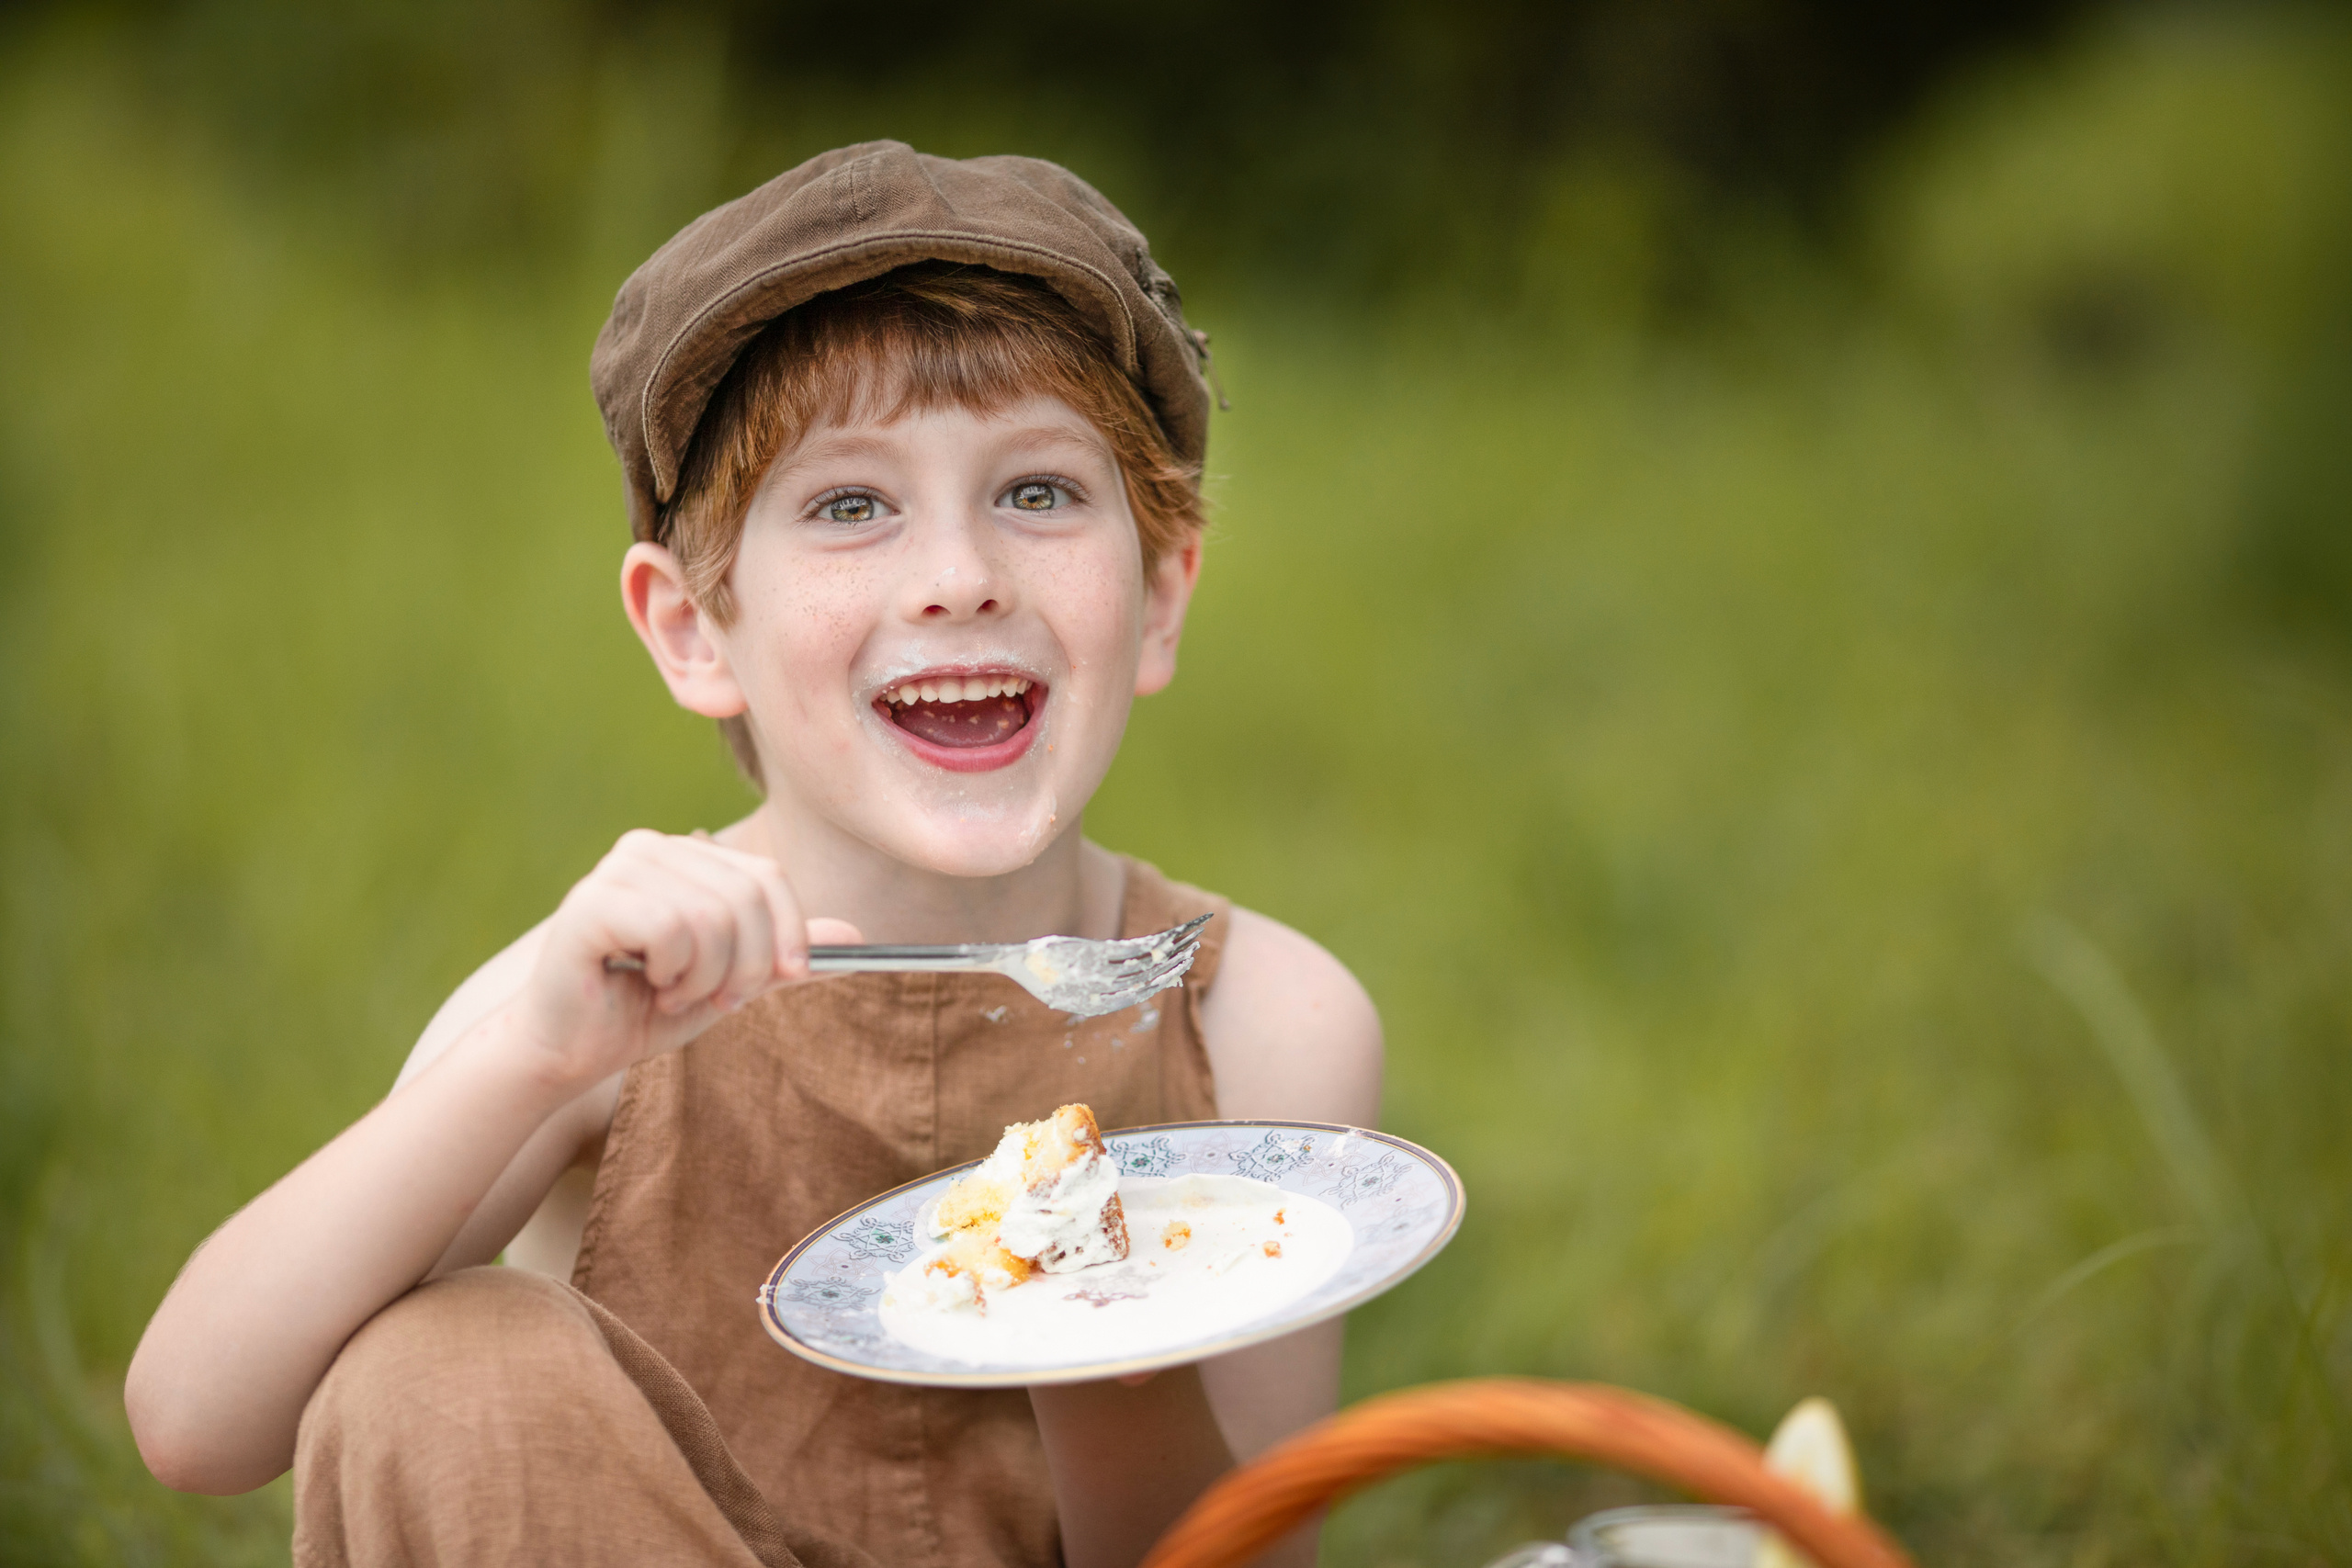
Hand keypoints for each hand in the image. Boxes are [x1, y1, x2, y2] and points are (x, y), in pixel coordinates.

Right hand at [509, 829, 858, 1090]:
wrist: (570, 1051)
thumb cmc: (645, 1012)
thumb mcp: (732, 983)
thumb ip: (784, 957)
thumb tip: (856, 936)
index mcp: (684, 856)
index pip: (767, 876)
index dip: (790, 931)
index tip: (789, 976)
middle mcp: (649, 849)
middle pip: (746, 895)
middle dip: (746, 964)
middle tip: (714, 998)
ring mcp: (617, 869)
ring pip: (712, 916)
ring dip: (703, 976)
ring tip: (669, 992)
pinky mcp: (590, 901)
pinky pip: (670, 928)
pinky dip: (671, 972)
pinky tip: (642, 984)